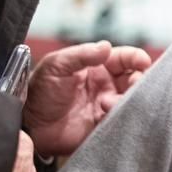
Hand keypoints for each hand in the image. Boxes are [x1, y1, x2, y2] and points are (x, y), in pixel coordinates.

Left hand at [22, 40, 151, 157]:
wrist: (29, 125)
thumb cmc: (39, 91)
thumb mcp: (56, 65)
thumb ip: (82, 54)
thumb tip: (107, 47)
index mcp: (96, 67)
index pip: (123, 59)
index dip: (136, 57)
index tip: (142, 61)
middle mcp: (105, 86)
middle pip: (135, 78)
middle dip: (139, 79)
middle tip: (133, 82)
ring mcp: (106, 106)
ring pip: (132, 99)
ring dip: (128, 98)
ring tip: (107, 103)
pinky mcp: (105, 125)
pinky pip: (123, 119)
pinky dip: (121, 115)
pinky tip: (105, 113)